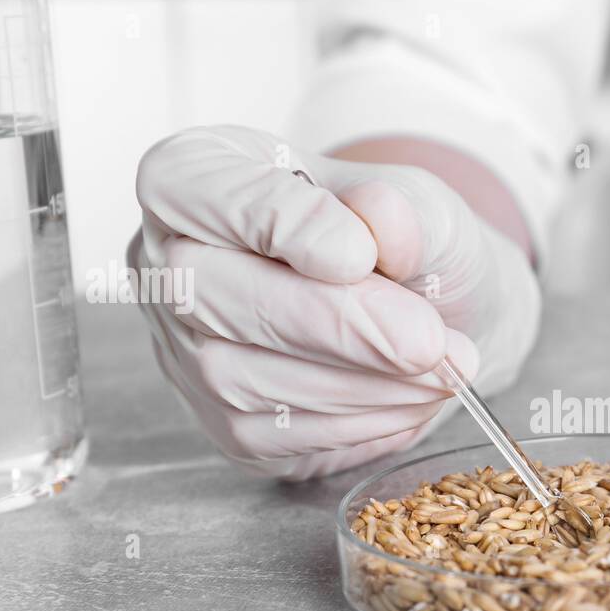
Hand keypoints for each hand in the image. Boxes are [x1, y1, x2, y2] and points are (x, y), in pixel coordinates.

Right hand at [130, 125, 538, 479]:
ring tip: (443, 371)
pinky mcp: (222, 423)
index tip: (360, 254)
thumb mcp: (422, 201)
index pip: (194, 189)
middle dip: (329, 324)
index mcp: (194, 175)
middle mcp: (166, 263)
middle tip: (427, 341)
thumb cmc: (408, 241)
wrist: (430, 311)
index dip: (275, 223)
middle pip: (204, 293)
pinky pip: (271, 436)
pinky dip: (355, 424)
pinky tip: (413, 400)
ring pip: (237, 377)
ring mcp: (184, 350)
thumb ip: (404, 209)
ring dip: (357, 384)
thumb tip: (379, 227)